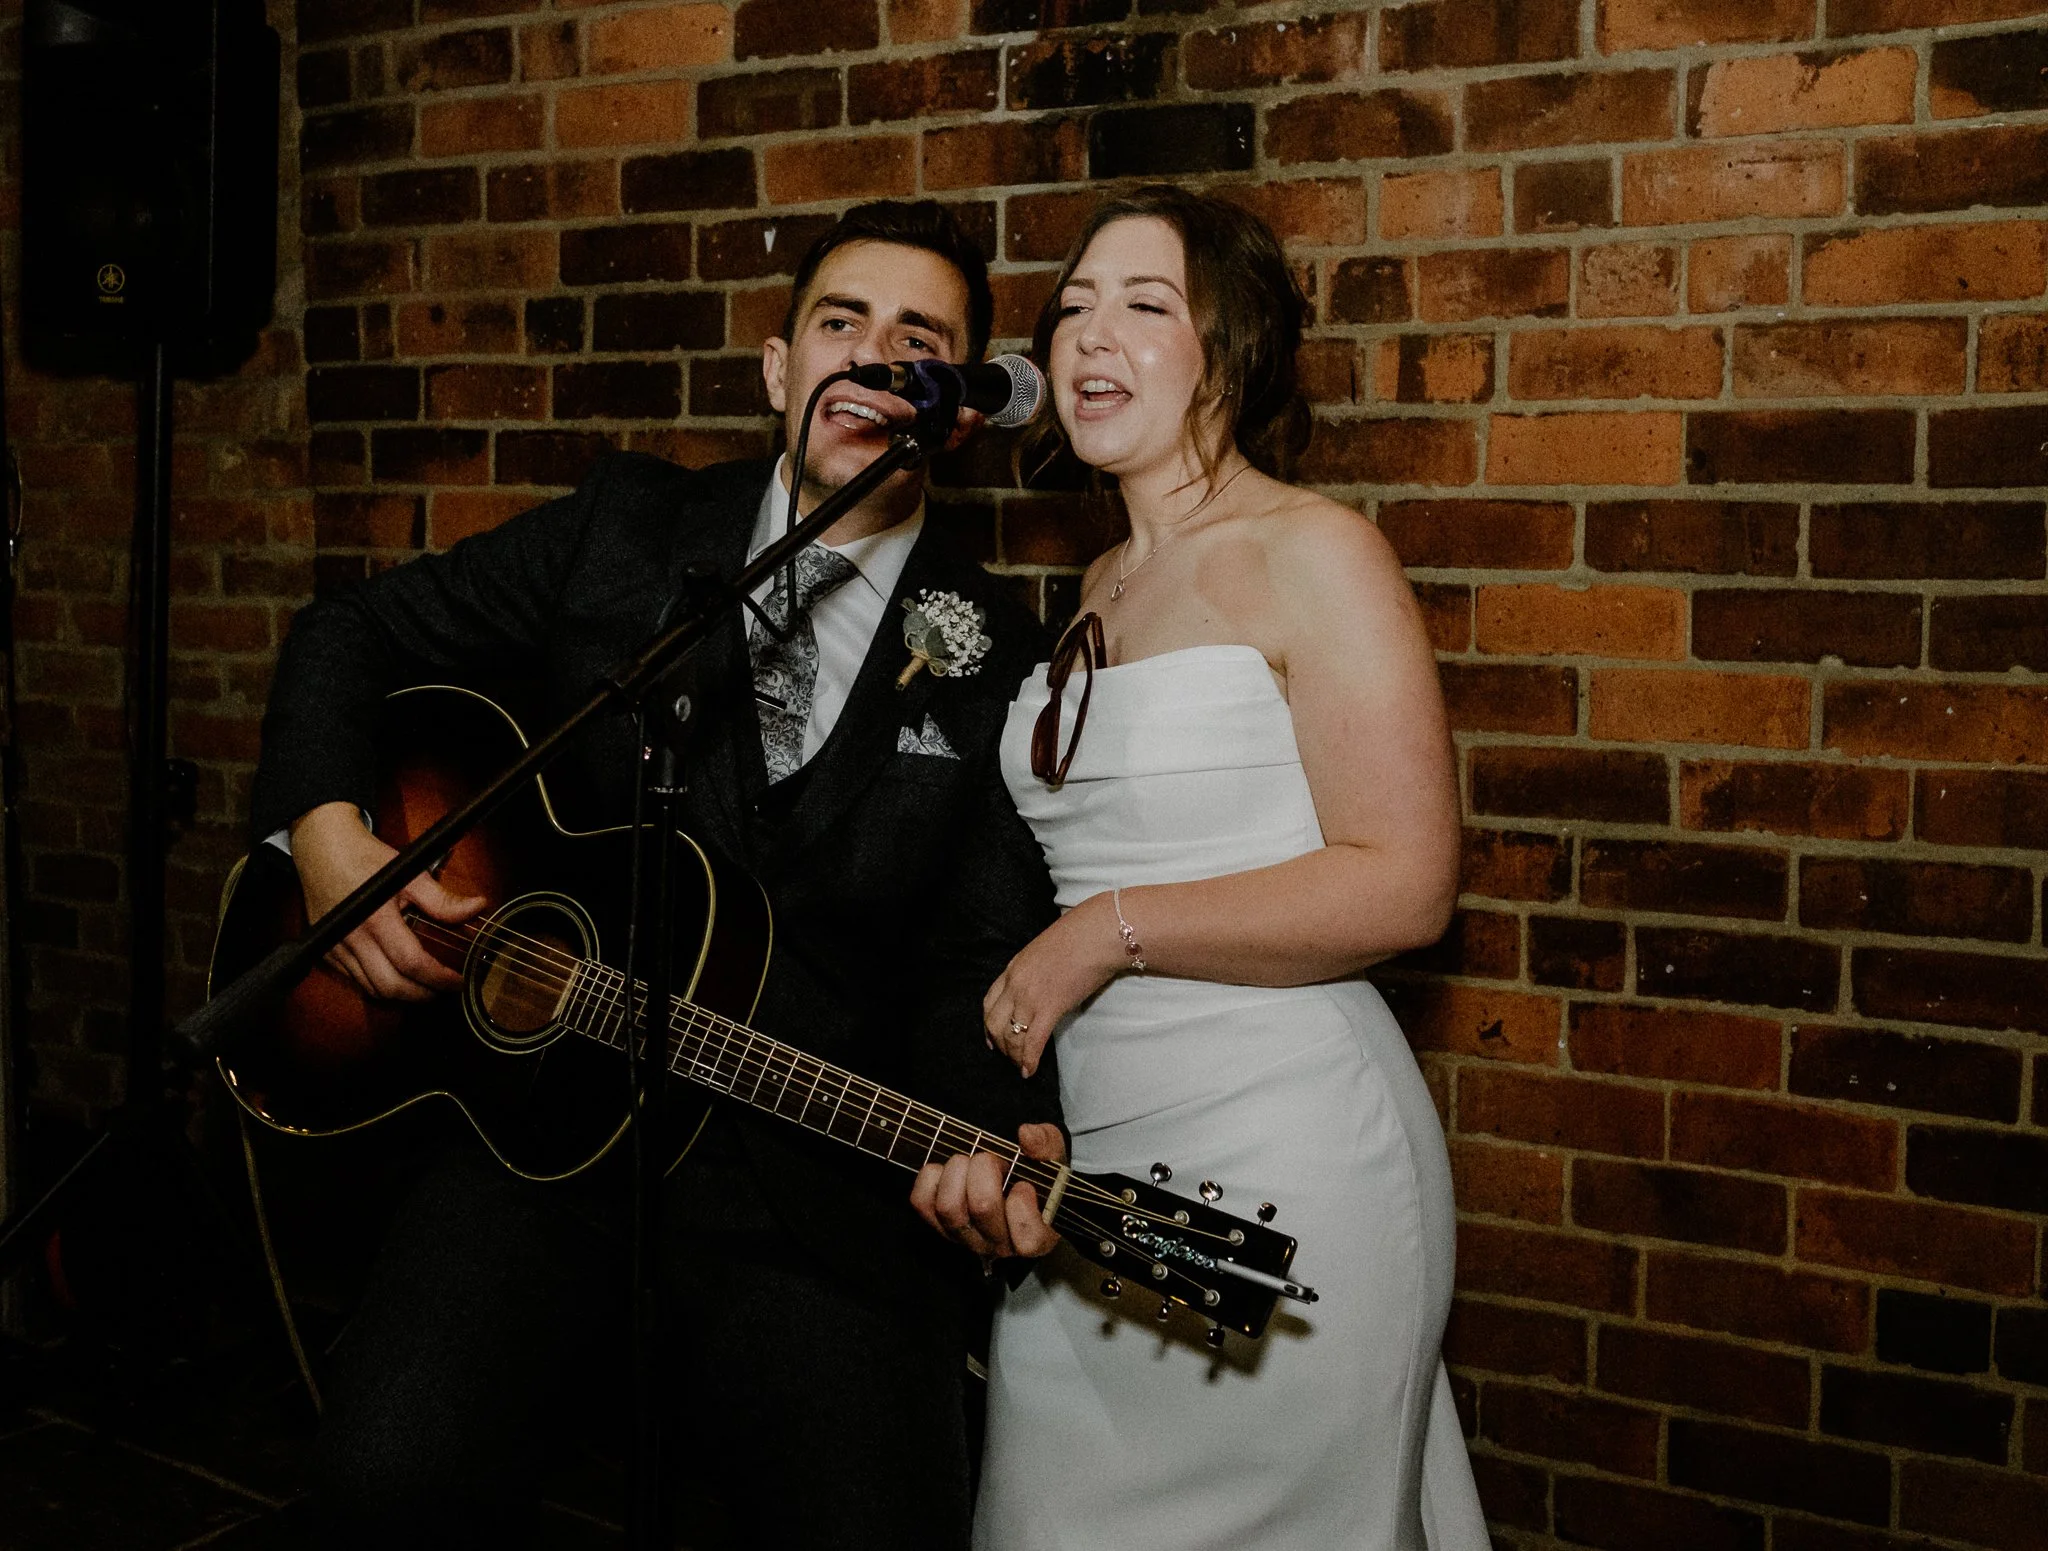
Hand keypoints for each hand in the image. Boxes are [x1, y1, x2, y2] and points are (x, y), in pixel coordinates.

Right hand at [291, 802, 484, 1001]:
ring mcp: (335, 948)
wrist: (323, 850)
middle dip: (422, 995)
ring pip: (371, 989)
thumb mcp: (410, 874)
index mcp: (375, 919)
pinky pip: (355, 980)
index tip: (458, 982)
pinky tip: (398, 977)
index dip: (438, 978)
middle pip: (391, 986)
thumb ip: (442, 899)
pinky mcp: (326, 952)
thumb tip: (477, 907)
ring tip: (426, 987)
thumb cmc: (367, 859)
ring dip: (401, 995)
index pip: (412, 963)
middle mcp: (351, 939)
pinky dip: (379, 985)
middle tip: (444, 990)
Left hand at [910, 1122, 1065, 1258]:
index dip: (1023, 1203)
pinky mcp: (938, 1226)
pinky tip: (948, 1170)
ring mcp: (966, 1239)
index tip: (1024, 1184)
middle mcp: (998, 1246)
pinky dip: (931, 1176)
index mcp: (1034, 1238)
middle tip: (992, 1159)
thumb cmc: (1035, 1178)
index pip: (1027, 1238)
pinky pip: (921, 1202)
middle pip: (982, 1207)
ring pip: (949, 1207)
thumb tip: (1026, 1135)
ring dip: (957, 1171)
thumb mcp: (1052, 1159)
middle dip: (985, 1168)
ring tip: (969, 1161)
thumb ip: (1048, 1145)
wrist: (1008, 1186)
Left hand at [983, 894, 1123, 1077]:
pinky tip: (1029, 1071)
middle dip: (999, 1044)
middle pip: (994, 1023)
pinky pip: (1033, 1041)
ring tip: (1021, 1067)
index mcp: (1013, 967)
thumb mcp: (1044, 951)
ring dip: (1014, 1056)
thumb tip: (1042, 987)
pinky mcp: (1050, 1008)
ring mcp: (1030, 996)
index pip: (989, 1002)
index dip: (988, 1024)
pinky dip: (1029, 1060)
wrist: (1096, 934)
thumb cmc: (1079, 937)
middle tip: (1008, 1057)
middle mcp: (1016, 984)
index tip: (992, 1038)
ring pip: (1011, 1036)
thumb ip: (1035, 971)